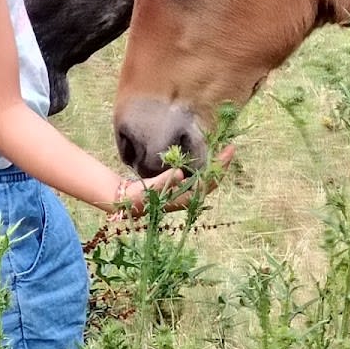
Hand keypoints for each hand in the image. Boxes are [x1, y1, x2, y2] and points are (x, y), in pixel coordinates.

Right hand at [109, 145, 235, 219]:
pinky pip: (193, 174)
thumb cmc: (133, 197)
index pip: (207, 184)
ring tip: (218, 149)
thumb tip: (181, 174)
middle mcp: (185, 197)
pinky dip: (200, 164)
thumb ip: (163, 182)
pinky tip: (199, 154)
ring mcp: (181, 192)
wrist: (120, 202)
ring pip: (203, 177)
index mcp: (182, 199)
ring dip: (211, 164)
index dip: (219, 168)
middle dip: (220, 164)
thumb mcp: (146, 190)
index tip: (228, 150)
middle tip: (229, 147)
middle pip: (209, 180)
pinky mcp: (175, 186)